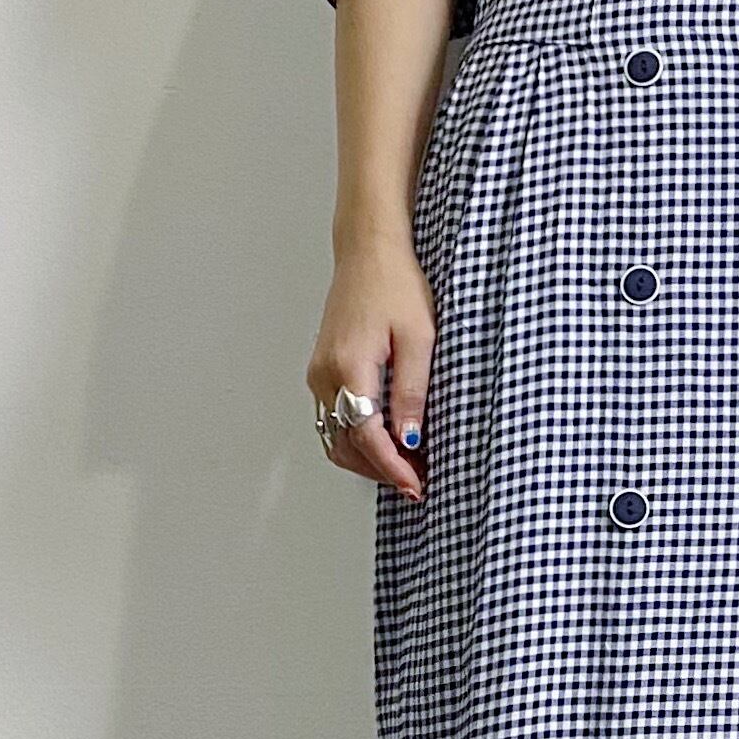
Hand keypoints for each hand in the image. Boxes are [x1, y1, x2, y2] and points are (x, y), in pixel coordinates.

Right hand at [309, 231, 432, 497]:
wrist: (369, 253)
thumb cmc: (396, 285)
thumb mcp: (419, 339)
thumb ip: (412, 392)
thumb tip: (409, 440)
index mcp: (349, 366)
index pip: (366, 435)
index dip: (392, 467)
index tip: (415, 485)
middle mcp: (325, 374)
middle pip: (346, 445)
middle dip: (381, 470)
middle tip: (417, 481)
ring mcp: (318, 374)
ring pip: (335, 438)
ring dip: (367, 459)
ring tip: (406, 466)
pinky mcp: (321, 371)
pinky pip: (333, 419)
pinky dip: (357, 440)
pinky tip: (386, 441)